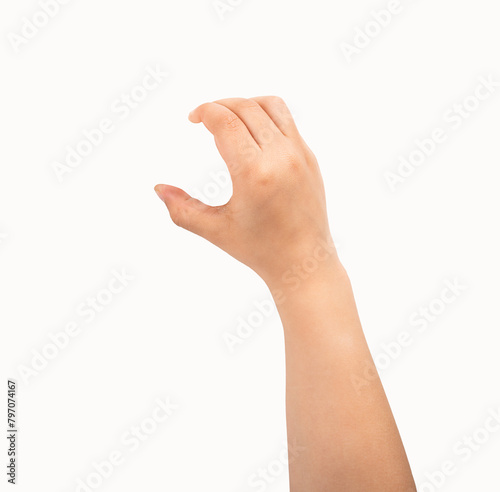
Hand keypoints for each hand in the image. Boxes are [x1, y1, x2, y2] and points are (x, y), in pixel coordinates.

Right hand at [155, 97, 336, 286]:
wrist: (304, 261)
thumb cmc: (259, 249)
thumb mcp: (215, 231)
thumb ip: (181, 209)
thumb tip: (158, 188)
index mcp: (254, 174)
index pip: (225, 121)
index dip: (205, 111)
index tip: (193, 118)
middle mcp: (280, 157)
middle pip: (245, 108)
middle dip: (219, 106)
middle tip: (205, 119)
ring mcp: (299, 154)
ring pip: (270, 105)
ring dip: (245, 104)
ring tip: (229, 118)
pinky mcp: (309, 157)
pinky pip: (287, 121)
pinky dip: (266, 115)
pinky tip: (252, 133)